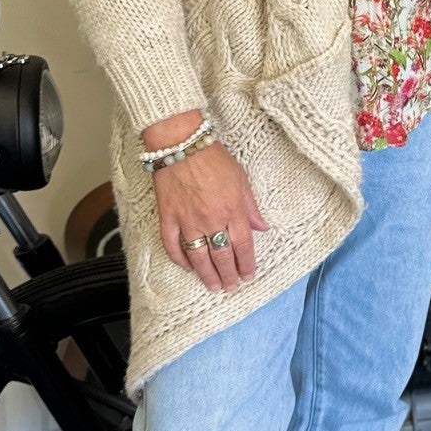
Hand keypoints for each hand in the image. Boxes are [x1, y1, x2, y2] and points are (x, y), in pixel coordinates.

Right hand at [151, 141, 268, 292]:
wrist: (182, 143)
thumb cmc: (214, 158)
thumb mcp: (241, 178)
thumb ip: (251, 206)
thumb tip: (262, 228)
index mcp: (233, 208)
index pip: (243, 244)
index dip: (246, 263)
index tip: (248, 275)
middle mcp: (212, 218)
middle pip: (222, 255)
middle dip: (229, 275)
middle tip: (231, 287)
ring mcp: (188, 220)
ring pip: (198, 257)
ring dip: (206, 275)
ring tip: (213, 286)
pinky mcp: (167, 217)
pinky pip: (172, 246)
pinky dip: (179, 260)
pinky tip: (187, 268)